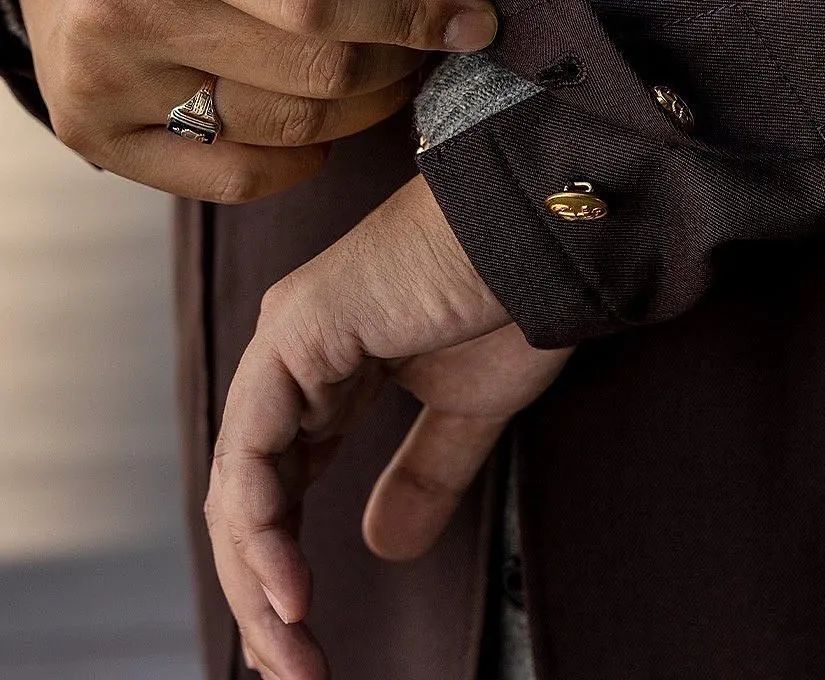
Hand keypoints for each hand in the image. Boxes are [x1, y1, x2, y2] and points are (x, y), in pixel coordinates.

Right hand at [3, 0, 495, 201]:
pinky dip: (302, 156)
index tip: (477, 20)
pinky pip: (239, 181)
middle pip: (318, 74)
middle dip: (399, 61)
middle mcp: (120, 10)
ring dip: (362, 108)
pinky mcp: (98, 133)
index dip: (414, 15)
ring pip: (292, 132)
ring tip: (371, 64)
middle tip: (421, 39)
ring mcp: (103, 83)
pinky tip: (309, 115)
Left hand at [205, 177, 570, 678]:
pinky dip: (260, 522)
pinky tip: (285, 585)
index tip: (307, 640)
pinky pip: (256, 442)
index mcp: (327, 373)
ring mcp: (288, 339)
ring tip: (291, 648)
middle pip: (250, 492)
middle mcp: (293, 358)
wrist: (537, 234)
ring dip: (257, 574)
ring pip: (241, 477)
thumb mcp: (465, 412)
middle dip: (265, 589)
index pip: (280, 483)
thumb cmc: (508, 301)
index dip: (283, 563)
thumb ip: (421, 475)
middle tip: (295, 670)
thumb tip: (383, 547)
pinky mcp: (299, 330)